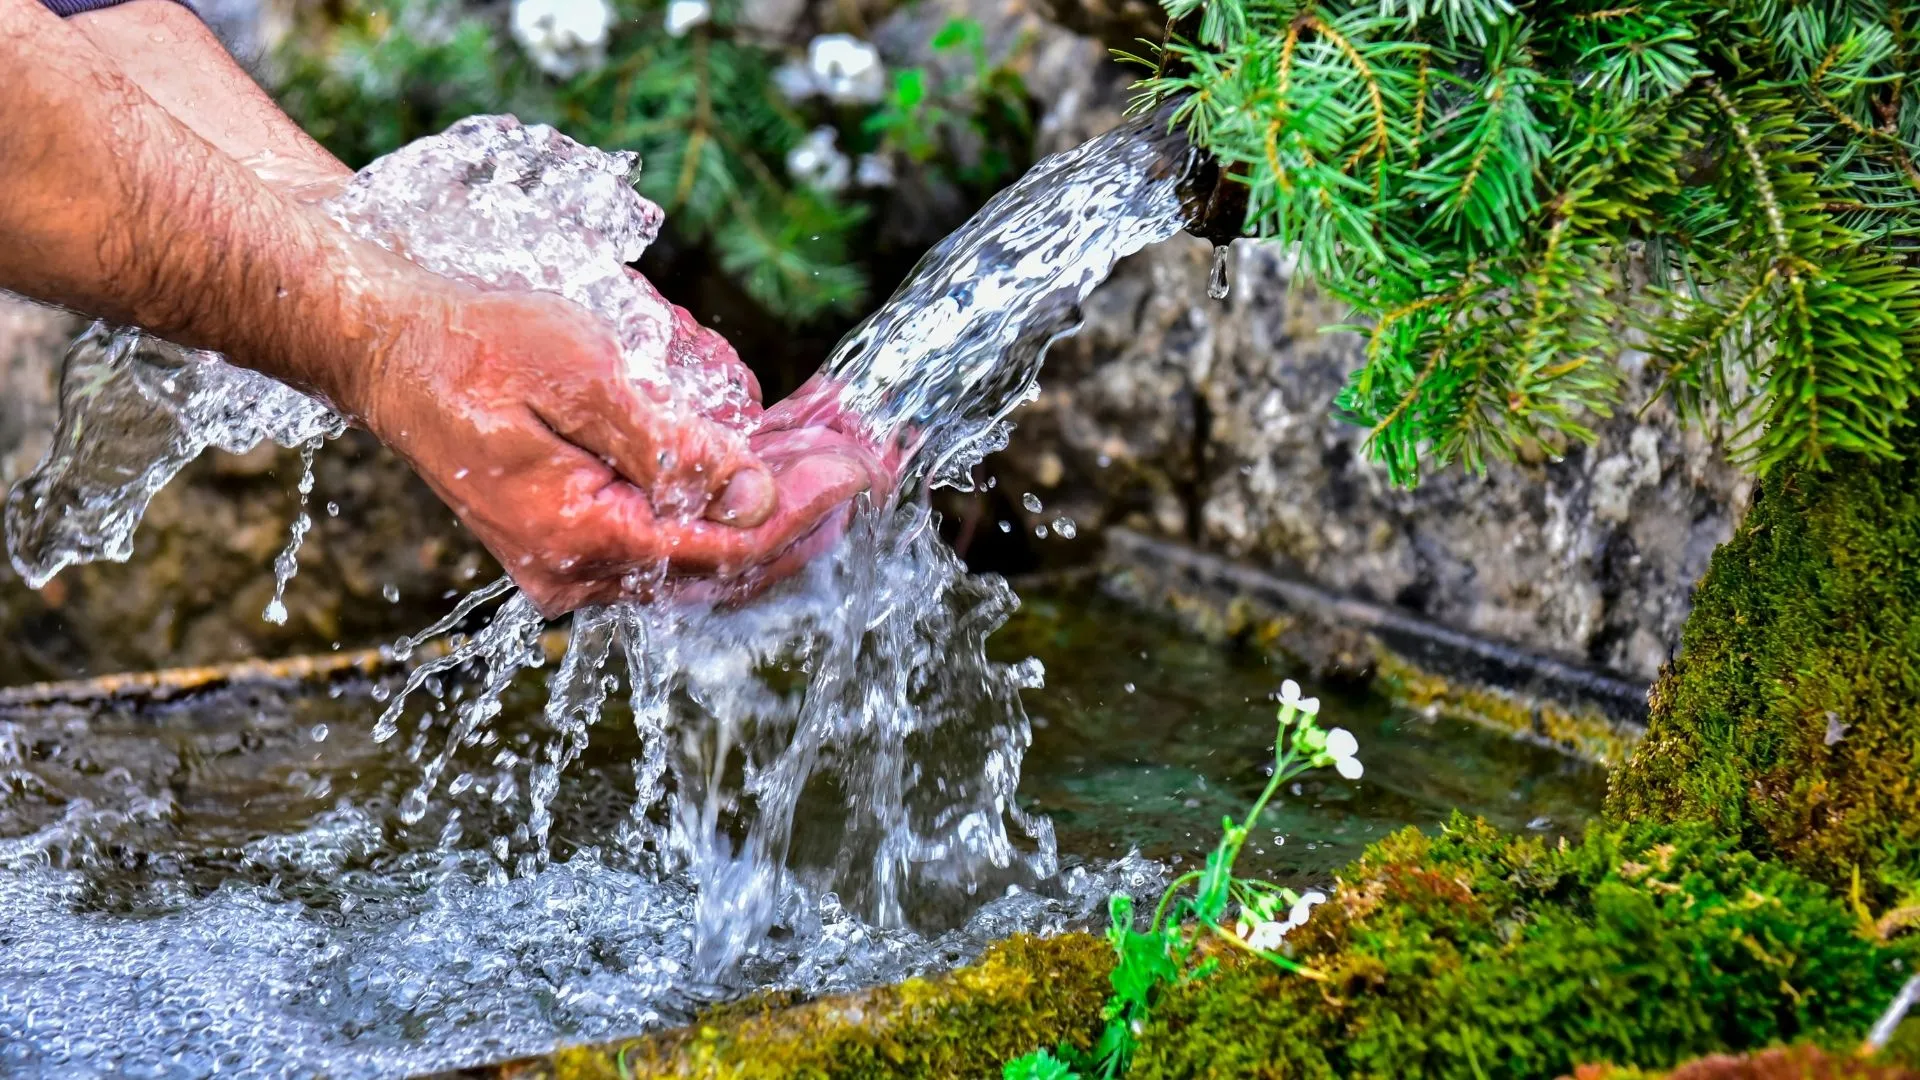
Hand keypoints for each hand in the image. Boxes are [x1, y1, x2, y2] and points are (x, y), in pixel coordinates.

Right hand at [351, 280, 874, 614]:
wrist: (387, 346)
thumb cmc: (473, 346)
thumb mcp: (580, 375)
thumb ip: (670, 445)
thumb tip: (757, 494)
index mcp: (579, 541)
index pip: (726, 550)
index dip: (806, 511)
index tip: (868, 465)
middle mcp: (581, 572)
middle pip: (729, 562)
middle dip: (812, 508)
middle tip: (881, 455)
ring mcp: (580, 561)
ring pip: (711, 547)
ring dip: (781, 497)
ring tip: (845, 441)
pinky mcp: (583, 536)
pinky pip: (679, 527)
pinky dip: (733, 490)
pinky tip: (780, 443)